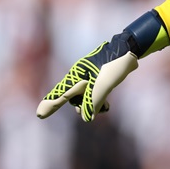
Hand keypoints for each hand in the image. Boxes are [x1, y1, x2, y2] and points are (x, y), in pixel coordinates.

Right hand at [37, 10, 168, 121]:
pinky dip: (98, 101)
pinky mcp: (98, 79)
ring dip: (94, 104)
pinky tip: (106, 106)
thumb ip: (94, 102)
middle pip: (74, 98)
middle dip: (84, 106)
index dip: (51, 104)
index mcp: (77, 75)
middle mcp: (79, 76)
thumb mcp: (104, 85)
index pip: (61, 93)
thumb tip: (86, 118)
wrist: (130, 50)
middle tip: (97, 109)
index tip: (40, 114)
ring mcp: (88, 77)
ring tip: (106, 107)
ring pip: (85, 97)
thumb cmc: (115, 64)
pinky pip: (93, 94)